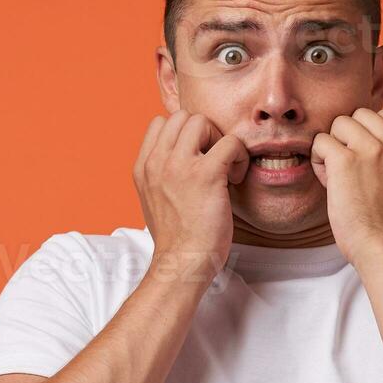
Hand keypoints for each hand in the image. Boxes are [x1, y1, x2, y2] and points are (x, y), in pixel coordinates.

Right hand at [133, 110, 248, 282]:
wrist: (181, 265)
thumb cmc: (176, 238)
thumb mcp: (154, 199)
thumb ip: (161, 174)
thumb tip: (179, 156)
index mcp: (143, 167)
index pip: (160, 123)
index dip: (184, 135)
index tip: (196, 158)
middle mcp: (157, 162)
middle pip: (182, 117)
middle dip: (203, 133)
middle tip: (213, 161)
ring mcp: (179, 166)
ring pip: (202, 121)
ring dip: (219, 140)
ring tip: (224, 168)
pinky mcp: (205, 175)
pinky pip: (230, 142)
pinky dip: (239, 156)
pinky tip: (235, 178)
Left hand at [310, 107, 382, 265]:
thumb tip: (358, 127)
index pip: (381, 115)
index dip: (366, 136)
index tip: (366, 164)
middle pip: (359, 115)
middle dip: (348, 138)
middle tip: (350, 171)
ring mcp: (372, 149)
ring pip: (338, 124)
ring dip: (332, 147)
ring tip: (339, 176)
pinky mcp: (346, 160)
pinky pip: (320, 141)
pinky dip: (318, 160)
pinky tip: (328, 182)